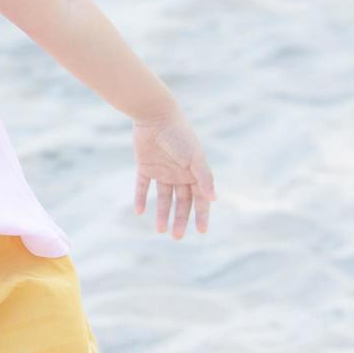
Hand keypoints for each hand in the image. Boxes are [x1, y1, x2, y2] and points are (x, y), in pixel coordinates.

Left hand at [131, 106, 215, 237]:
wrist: (155, 115)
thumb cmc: (179, 135)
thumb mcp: (194, 158)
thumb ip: (204, 177)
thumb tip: (214, 199)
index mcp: (194, 172)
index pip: (200, 198)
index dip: (202, 214)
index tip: (202, 231)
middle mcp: (179, 173)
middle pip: (182, 202)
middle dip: (181, 219)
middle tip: (177, 237)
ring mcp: (162, 170)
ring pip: (163, 197)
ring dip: (162, 213)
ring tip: (160, 230)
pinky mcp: (145, 166)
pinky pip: (142, 186)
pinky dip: (140, 198)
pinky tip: (139, 212)